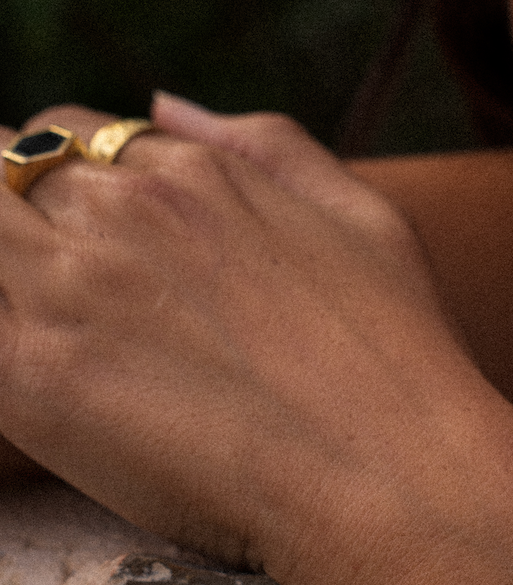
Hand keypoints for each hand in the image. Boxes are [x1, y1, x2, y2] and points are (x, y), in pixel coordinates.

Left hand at [0, 95, 486, 572]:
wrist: (397, 477)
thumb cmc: (402, 357)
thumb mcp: (366, 217)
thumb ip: (272, 146)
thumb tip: (167, 107)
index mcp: (196, 174)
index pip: (65, 135)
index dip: (63, 182)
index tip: (83, 239)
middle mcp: (123, 212)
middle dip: (11, 213)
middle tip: (63, 287)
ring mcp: (71, 290)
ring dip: (1, 264)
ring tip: (46, 322)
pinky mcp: (34, 379)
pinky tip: (36, 369)